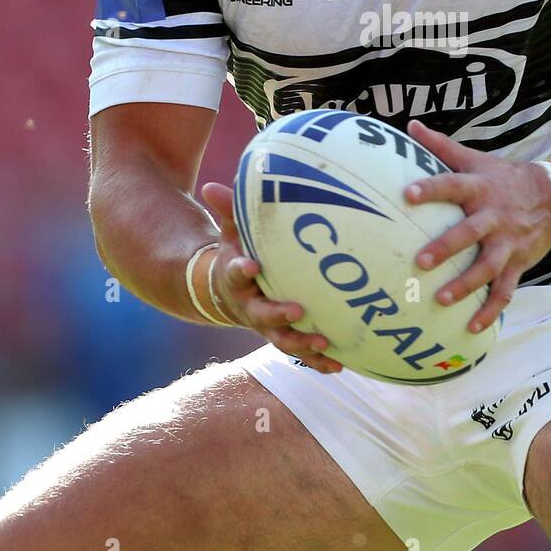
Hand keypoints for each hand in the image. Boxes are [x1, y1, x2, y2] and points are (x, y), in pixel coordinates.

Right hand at [199, 183, 342, 372]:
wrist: (226, 294)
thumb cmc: (237, 255)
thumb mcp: (230, 234)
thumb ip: (227, 211)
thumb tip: (210, 185)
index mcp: (235, 280)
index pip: (235, 275)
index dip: (241, 271)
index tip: (250, 265)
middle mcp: (250, 308)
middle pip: (262, 316)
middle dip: (278, 315)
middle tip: (297, 310)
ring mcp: (267, 327)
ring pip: (283, 341)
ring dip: (303, 345)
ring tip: (325, 344)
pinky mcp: (283, 337)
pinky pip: (301, 354)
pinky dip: (318, 362)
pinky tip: (340, 366)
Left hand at [402, 120, 550, 334]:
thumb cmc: (504, 178)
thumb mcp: (477, 159)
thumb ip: (441, 146)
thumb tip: (409, 125)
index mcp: (481, 188)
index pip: (452, 185)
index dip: (431, 189)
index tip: (407, 194)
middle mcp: (494, 216)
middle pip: (470, 232)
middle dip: (446, 247)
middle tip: (420, 261)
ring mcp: (507, 244)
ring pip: (487, 268)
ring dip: (465, 285)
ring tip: (440, 299)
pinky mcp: (517, 264)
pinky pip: (504, 292)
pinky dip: (490, 311)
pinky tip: (472, 328)